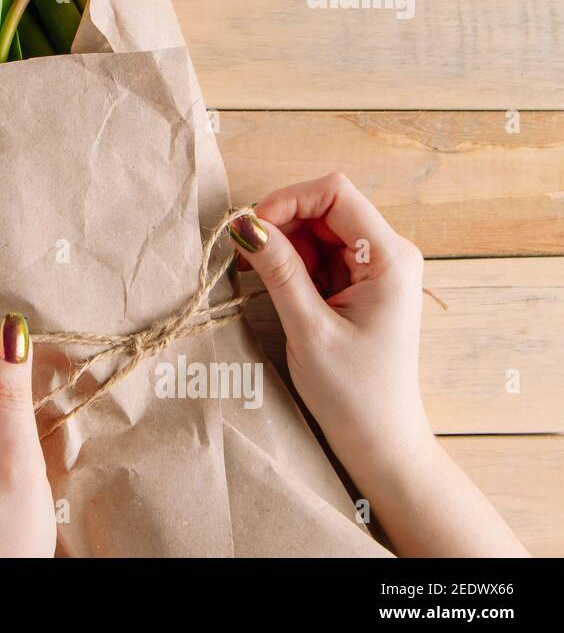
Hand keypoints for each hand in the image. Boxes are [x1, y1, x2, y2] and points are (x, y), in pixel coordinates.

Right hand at [232, 172, 527, 556]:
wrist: (380, 439)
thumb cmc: (353, 392)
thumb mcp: (309, 327)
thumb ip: (278, 270)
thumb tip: (243, 224)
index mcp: (389, 259)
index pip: (335, 192)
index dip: (287, 201)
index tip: (252, 231)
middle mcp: (389, 253)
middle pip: (325, 206)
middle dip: (280, 224)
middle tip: (245, 258)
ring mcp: (375, 268)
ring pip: (318, 228)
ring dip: (283, 244)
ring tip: (255, 275)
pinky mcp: (360, 283)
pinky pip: (320, 253)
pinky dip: (291, 261)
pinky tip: (272, 285)